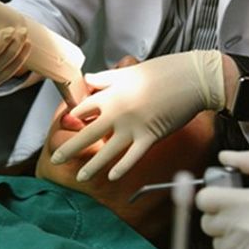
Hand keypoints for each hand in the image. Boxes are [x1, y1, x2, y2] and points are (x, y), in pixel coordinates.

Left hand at [51, 50, 224, 180]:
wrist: (191, 77)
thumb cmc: (162, 71)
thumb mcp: (129, 72)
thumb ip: (106, 78)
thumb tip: (88, 78)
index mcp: (111, 94)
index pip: (83, 109)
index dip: (73, 118)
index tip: (67, 126)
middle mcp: (117, 112)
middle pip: (87, 134)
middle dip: (70, 148)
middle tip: (56, 159)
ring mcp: (133, 127)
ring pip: (107, 151)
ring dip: (92, 165)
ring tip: (80, 176)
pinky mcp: (150, 137)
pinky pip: (133, 157)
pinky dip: (122, 168)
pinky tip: (112, 177)